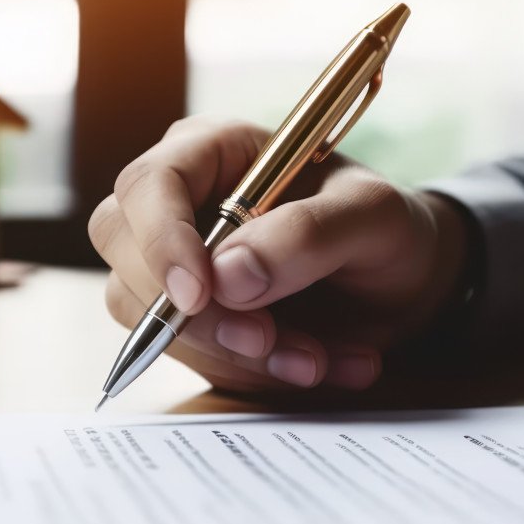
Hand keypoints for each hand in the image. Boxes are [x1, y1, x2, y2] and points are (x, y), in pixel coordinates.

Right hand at [88, 116, 470, 392]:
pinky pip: (185, 355)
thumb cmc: (386, 230)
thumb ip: (309, 235)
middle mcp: (180, 201)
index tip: (198, 297)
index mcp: (214, 150)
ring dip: (231, 353)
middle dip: (192, 311)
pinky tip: (312, 363)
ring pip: (148, 315)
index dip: (160, 240)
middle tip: (266, 340)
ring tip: (316, 358)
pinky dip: (247, 373)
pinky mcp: (185, 317)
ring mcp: (174, 261)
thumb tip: (228, 276)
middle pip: (123, 249)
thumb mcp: (375, 217)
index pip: (148, 185)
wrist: (400, 284)